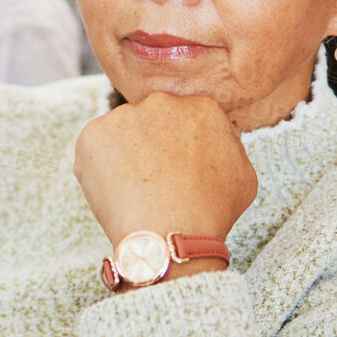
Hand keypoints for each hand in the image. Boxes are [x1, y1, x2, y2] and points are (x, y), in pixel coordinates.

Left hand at [74, 92, 258, 276]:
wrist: (168, 235)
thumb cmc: (209, 213)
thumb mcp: (243, 176)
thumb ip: (229, 146)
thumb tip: (219, 138)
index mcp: (202, 107)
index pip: (184, 119)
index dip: (177, 147)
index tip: (175, 169)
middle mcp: (163, 101)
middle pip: (151, 121)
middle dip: (149, 146)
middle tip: (151, 181)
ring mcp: (125, 115)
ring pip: (121, 133)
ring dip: (123, 155)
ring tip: (133, 190)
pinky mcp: (94, 133)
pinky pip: (94, 148)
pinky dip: (98, 167)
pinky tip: (115, 190)